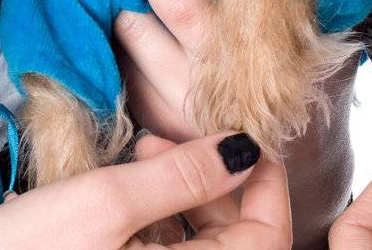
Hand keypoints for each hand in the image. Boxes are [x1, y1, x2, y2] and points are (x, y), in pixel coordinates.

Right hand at [0, 124, 287, 247]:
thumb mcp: (103, 204)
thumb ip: (181, 177)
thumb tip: (244, 149)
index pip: (267, 241)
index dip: (267, 184)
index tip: (245, 132)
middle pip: (236, 240)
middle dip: (216, 181)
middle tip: (174, 137)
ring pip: (202, 243)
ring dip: (187, 193)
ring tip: (145, 150)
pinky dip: (161, 215)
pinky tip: (130, 181)